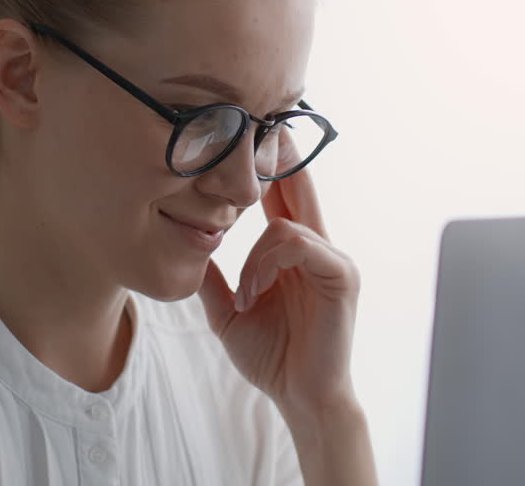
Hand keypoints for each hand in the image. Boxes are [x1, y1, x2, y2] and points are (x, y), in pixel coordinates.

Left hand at [196, 160, 360, 413]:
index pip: (281, 194)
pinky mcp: (341, 275)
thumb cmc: (272, 356)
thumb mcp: (228, 311)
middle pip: (299, 185)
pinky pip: (299, 244)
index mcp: (293, 251)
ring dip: (254, 257)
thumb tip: (183, 247)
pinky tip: (255, 294)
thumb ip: (211, 279)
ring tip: (246, 295)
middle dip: (279, 157)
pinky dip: (267, 265)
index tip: (243, 137)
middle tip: (260, 126)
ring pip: (285, 223)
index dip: (267, 165)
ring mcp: (332, 258)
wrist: (300, 397)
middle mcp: (316, 246)